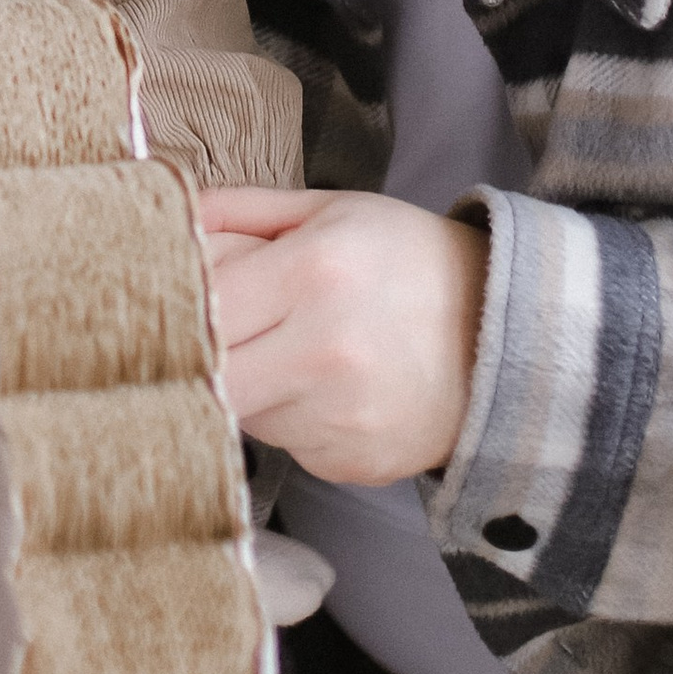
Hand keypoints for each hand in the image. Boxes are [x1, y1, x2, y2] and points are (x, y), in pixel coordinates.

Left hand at [199, 187, 489, 486]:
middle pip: (210, 371)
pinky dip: (290, 418)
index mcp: (313, 272)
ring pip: (243, 411)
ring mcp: (339, 418)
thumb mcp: (330, 210)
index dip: (181, 302)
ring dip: (250, 385)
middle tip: (224, 332)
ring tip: (291, 352)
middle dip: (206, 352)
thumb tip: (169, 217)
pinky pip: (285, 444)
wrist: (504, 333)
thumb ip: (240, 211)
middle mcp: (324, 352)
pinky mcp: (350, 463)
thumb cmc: (408, 260)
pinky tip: (326, 389)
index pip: (201, 304)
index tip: (178, 297)